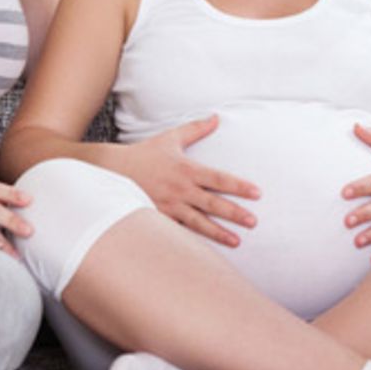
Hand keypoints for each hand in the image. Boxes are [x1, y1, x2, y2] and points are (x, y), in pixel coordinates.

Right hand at [119, 115, 260, 247]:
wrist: (113, 171)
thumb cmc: (145, 154)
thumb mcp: (171, 138)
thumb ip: (196, 129)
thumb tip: (216, 118)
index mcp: (187, 169)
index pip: (219, 179)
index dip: (239, 186)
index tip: (257, 193)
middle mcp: (181, 189)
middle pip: (213, 203)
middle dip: (234, 213)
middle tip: (254, 222)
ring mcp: (170, 206)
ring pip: (198, 222)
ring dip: (218, 232)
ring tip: (237, 241)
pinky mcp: (159, 217)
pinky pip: (179, 231)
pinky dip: (192, 240)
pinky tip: (206, 251)